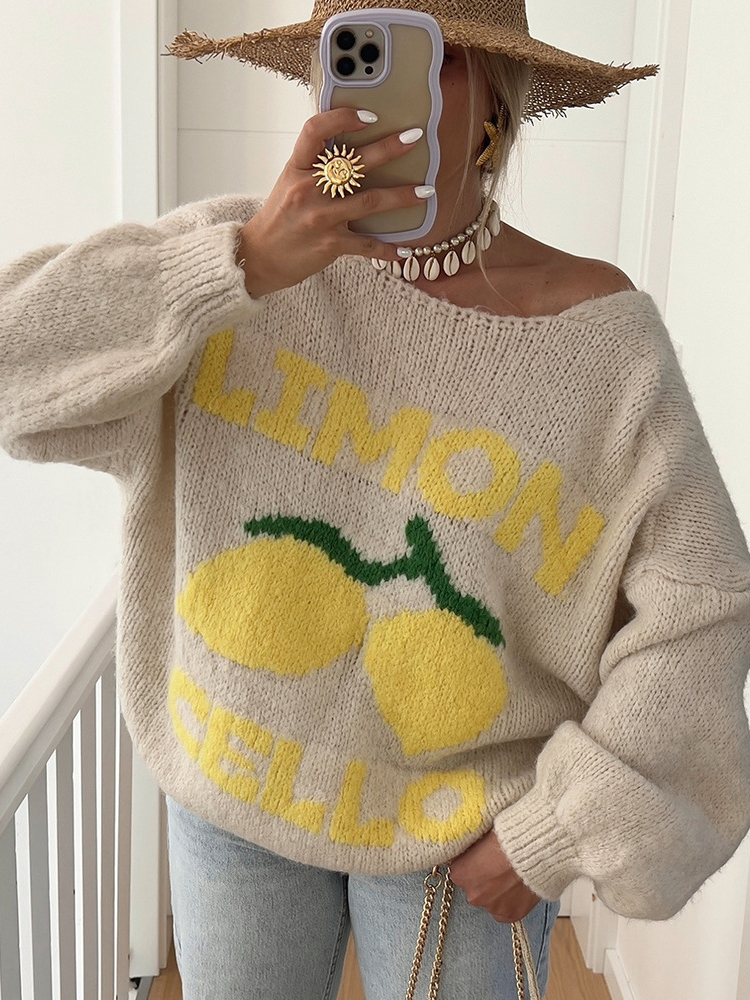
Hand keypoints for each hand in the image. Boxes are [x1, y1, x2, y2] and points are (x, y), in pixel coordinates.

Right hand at [236, 107, 430, 296]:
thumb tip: (350, 150)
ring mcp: (321, 217)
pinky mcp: (330, 244)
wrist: (259, 258)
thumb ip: (315, 167)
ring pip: (370, 201)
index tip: (369, 115)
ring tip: (426, 192)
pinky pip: (367, 246)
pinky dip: (388, 250)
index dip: (343, 118)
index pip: (316, 130)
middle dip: (389, 148)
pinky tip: (404, 251)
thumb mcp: (289, 183)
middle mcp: (308, 189)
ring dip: (402, 197)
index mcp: (297, 167)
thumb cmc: (279, 219)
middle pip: (355, 162)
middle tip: (414, 137)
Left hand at [448, 829, 541, 923]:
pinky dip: (511, 901)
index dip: (471, 863)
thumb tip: (465, 848)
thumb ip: (469, 849)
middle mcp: (473, 895)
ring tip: (512, 876)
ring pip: (490, 900)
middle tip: (499, 867)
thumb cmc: (509, 837)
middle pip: (474, 888)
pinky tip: (518, 887)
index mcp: (460, 874)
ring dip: (498, 891)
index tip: (481, 857)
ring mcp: (493, 907)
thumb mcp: (480, 835)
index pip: (459, 871)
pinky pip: (506, 910)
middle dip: (483, 880)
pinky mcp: (511, 915)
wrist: (536, 849)